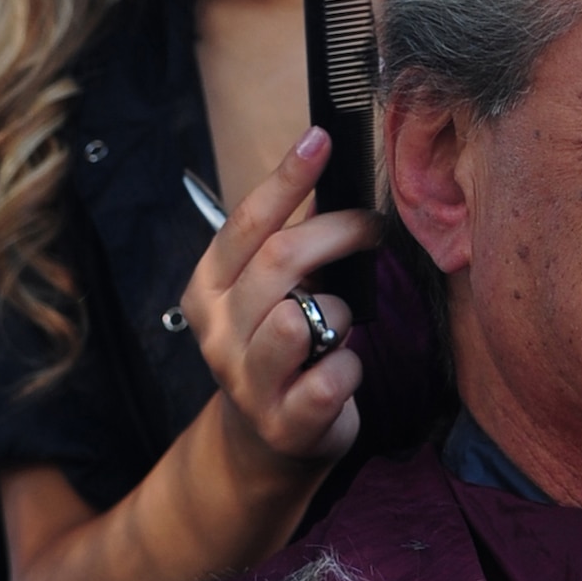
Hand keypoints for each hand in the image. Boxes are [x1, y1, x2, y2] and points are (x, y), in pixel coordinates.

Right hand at [180, 128, 380, 487]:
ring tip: (338, 322)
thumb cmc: (278, 349)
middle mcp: (218, 333)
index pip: (247, 222)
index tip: (322, 138)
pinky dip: (351, 367)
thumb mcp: (268, 291)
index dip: (287, 177)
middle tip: (372, 226)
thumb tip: (322, 161)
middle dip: (338, 232)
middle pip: (281, 260)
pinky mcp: (286, 423)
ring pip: (303, 318)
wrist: (267, 442)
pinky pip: (333, 376)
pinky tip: (342, 369)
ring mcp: (248, 382)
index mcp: (209, 289)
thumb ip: (286, 238)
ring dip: (338, 310)